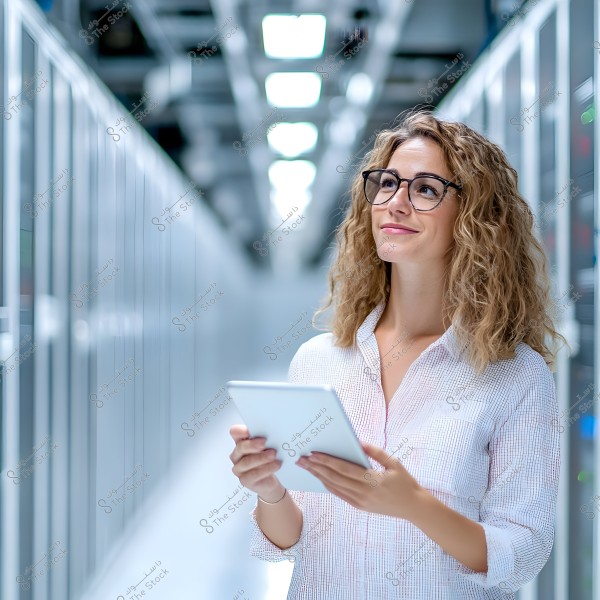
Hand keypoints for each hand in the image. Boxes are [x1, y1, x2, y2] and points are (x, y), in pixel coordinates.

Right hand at [229, 425, 284, 501]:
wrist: (272, 479)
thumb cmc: (268, 458)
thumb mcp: (268, 445)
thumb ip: (266, 438)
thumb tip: (272, 431)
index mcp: (241, 441)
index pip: (235, 433)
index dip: (240, 431)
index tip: (249, 431)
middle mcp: (237, 455)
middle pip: (240, 447)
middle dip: (253, 444)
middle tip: (265, 443)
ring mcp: (239, 469)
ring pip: (247, 462)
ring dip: (261, 458)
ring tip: (274, 455)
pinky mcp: (245, 480)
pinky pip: (253, 474)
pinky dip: (266, 469)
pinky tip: (275, 465)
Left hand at [296, 440, 422, 520]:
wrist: (414, 507)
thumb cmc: (405, 482)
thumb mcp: (393, 463)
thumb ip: (375, 452)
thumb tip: (357, 442)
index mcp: (371, 480)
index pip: (343, 469)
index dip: (326, 461)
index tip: (313, 453)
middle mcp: (363, 493)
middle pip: (334, 478)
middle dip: (316, 468)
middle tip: (301, 459)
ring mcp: (360, 502)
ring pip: (334, 487)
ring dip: (319, 477)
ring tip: (306, 468)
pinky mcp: (360, 507)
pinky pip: (340, 495)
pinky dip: (329, 486)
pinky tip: (320, 478)